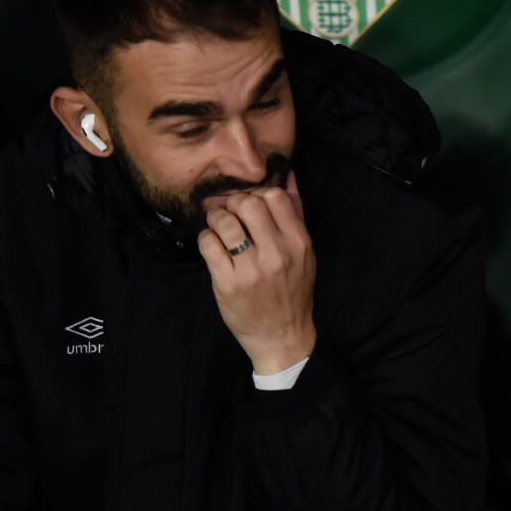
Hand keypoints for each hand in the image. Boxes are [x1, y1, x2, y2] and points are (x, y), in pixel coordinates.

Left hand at [197, 172, 316, 373]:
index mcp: (298, 242)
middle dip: (232, 203)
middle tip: (228, 212)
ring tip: (217, 227)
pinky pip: (208, 244)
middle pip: (247, 203)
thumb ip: (295, 214)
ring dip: (215, 218)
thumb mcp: (303, 253)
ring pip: (224, 221)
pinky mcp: (228, 282)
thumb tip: (287, 175)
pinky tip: (212, 245)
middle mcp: (277, 253)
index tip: (247, 204)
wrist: (282, 335)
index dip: (256, 193)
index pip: (274, 196)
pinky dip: (206, 238)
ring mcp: (251, 268)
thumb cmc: (293, 291)